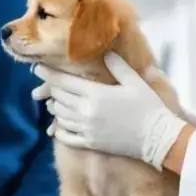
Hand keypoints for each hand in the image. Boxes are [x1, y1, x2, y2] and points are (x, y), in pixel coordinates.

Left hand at [31, 53, 186, 169]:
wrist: (158, 138)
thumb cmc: (148, 107)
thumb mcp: (135, 82)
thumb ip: (117, 66)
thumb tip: (105, 52)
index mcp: (95, 94)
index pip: (63, 82)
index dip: (48, 74)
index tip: (38, 68)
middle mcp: (86, 112)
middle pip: (59, 98)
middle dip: (51, 89)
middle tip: (48, 83)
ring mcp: (87, 129)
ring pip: (60, 116)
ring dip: (55, 107)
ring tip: (55, 101)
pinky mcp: (90, 143)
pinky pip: (66, 137)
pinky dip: (59, 130)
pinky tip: (58, 126)